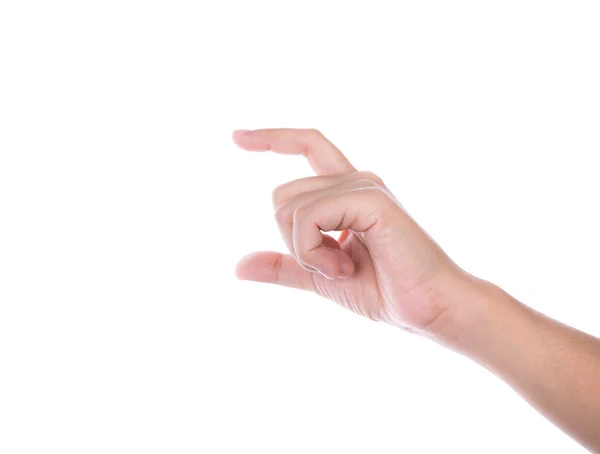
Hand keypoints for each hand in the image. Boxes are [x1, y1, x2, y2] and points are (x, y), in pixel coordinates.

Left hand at [233, 128, 468, 336]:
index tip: (237, 136)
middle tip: (333, 267)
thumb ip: (285, 267)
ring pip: (289, 208)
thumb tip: (238, 267)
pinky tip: (345, 267)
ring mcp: (365, 185)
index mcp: (348, 192)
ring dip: (306, 252)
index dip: (273, 137)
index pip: (308, 145)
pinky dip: (313, 251)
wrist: (430, 308)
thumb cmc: (386, 292)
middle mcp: (357, 180)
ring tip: (345, 269)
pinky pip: (308, 217)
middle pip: (282, 195)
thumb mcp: (320, 278)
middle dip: (293, 241)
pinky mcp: (371, 199)